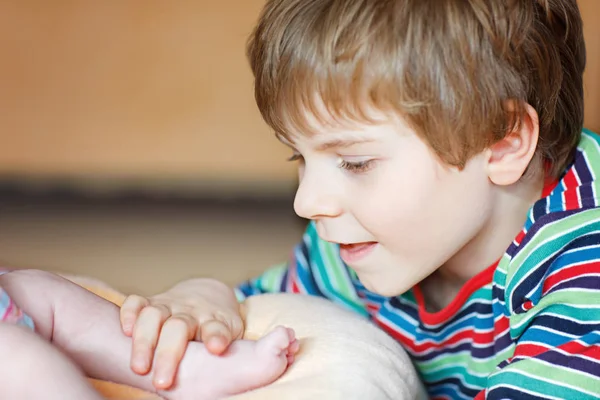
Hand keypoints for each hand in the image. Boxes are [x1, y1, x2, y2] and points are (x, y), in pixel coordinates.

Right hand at [119, 278, 243, 389]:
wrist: (207, 295)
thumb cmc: (220, 327)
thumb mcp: (235, 336)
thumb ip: (247, 349)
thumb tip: (276, 350)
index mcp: (216, 321)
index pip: (217, 328)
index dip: (216, 336)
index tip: (217, 348)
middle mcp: (191, 312)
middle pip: (179, 327)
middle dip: (169, 354)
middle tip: (163, 382)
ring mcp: (170, 305)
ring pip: (154, 315)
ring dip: (144, 340)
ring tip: (139, 367)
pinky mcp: (151, 303)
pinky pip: (136, 302)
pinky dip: (129, 313)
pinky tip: (125, 331)